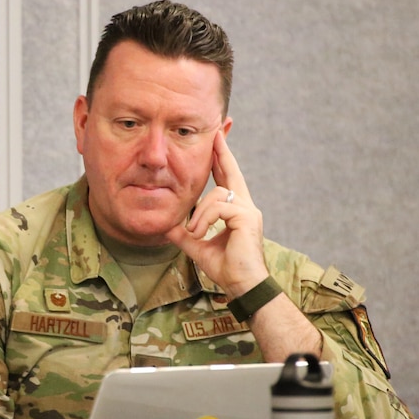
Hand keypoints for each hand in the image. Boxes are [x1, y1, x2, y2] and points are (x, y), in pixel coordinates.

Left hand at [164, 131, 268, 296]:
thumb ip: (186, 235)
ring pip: (217, 194)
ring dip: (199, 213)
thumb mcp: (199, 247)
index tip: (217, 142)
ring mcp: (249, 211)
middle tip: (216, 133)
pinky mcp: (247, 218)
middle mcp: (246, 207)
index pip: (227, 181)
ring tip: (194, 233)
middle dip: (222, 153)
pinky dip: (204, 220)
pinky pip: (218, 208)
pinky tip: (200, 233)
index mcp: (237, 211)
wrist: (242, 285)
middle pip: (232, 173)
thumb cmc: (226, 268)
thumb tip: (169, 227)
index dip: (222, 162)